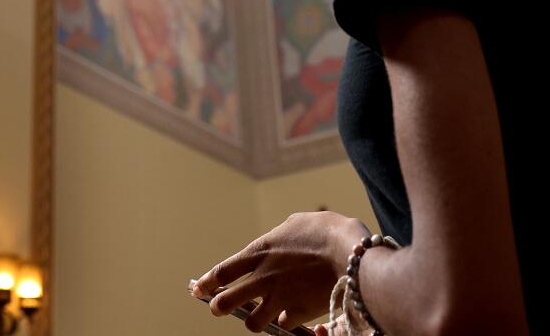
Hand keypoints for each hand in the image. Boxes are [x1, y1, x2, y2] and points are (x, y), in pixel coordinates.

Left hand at [191, 211, 364, 331]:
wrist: (351, 254)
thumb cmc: (328, 232)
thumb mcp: (298, 224)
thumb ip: (281, 235)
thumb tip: (278, 238)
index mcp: (260, 251)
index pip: (223, 271)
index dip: (208, 283)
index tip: (198, 290)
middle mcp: (264, 276)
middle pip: (227, 300)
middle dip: (219, 306)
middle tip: (217, 308)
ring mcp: (279, 297)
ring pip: (252, 321)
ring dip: (253, 320)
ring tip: (257, 317)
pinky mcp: (298, 313)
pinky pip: (283, 325)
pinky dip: (285, 322)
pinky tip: (291, 316)